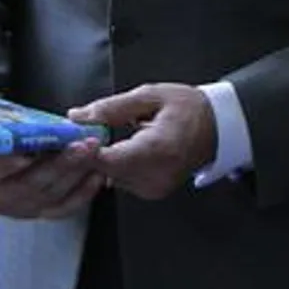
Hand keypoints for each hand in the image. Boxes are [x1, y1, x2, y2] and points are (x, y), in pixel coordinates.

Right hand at [0, 139, 104, 218]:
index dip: (5, 165)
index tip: (25, 155)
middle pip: (28, 185)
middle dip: (58, 164)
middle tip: (80, 144)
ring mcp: (15, 208)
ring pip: (49, 195)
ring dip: (75, 173)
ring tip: (93, 150)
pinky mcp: (34, 212)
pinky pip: (61, 208)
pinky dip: (82, 193)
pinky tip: (96, 176)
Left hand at [71, 83, 218, 199]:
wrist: (218, 128)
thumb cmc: (188, 108)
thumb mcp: (150, 96)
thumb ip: (111, 107)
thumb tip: (77, 117)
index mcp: (158, 150)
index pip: (107, 160)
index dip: (83, 149)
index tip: (70, 134)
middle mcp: (156, 175)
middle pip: (103, 171)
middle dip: (88, 151)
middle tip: (81, 130)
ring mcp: (155, 187)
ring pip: (108, 177)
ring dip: (100, 158)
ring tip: (102, 136)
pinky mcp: (153, 192)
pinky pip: (120, 180)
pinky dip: (114, 165)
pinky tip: (118, 148)